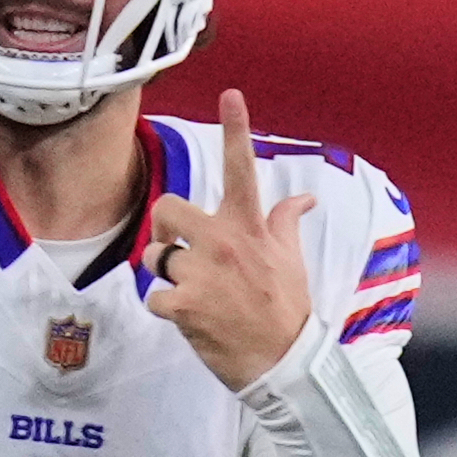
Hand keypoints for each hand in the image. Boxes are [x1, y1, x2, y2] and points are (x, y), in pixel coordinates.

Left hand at [143, 89, 316, 389]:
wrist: (286, 362)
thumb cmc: (285, 308)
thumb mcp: (291, 259)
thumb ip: (286, 222)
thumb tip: (305, 197)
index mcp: (250, 226)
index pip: (242, 169)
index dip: (237, 129)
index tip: (232, 94)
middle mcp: (225, 242)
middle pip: (166, 207)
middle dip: (165, 228)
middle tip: (179, 251)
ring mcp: (203, 273)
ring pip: (154, 255)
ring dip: (163, 274)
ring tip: (191, 291)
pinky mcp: (184, 306)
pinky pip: (152, 296)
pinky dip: (163, 309)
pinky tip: (187, 317)